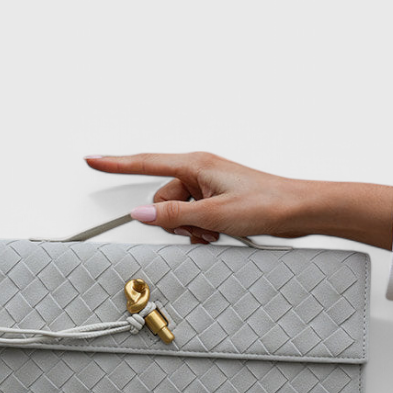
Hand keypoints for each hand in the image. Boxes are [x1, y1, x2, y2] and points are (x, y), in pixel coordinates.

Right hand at [85, 151, 392, 249]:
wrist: (300, 209)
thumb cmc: (267, 203)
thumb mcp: (215, 214)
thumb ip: (174, 215)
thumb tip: (144, 213)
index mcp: (195, 164)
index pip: (145, 163)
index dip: (115, 163)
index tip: (91, 159)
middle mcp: (200, 171)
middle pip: (163, 198)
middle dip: (176, 219)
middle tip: (203, 226)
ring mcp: (209, 186)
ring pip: (179, 213)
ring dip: (193, 227)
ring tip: (219, 230)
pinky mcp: (219, 200)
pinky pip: (195, 218)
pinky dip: (203, 229)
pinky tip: (222, 233)